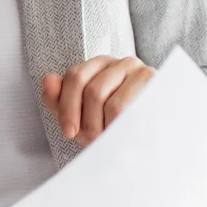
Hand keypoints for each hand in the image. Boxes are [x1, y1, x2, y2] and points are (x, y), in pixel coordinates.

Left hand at [41, 55, 155, 143]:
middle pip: (93, 90)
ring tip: (110, 140)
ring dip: (107, 128)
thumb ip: (58, 100)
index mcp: (99, 65)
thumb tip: (47, 79)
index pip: (76, 77)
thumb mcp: (80, 117)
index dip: (68, 107)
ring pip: (112, 103)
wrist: (149, 143)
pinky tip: (123, 135)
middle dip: (89, 122)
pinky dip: (122, 127)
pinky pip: (134, 110)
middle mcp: (121, 63)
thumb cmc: (112, 126)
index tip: (69, 132)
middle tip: (94, 140)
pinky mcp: (158, 87)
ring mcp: (142, 72)